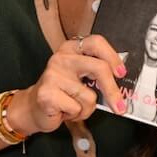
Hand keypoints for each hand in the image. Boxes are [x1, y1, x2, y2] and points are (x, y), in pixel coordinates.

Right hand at [8, 35, 126, 134]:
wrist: (33, 108)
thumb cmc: (63, 92)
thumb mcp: (80, 75)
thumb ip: (97, 71)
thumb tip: (123, 77)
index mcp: (72, 48)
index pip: (96, 42)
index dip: (112, 57)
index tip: (121, 73)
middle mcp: (62, 58)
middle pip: (99, 68)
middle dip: (112, 91)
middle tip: (120, 107)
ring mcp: (53, 75)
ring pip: (89, 96)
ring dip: (87, 108)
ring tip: (74, 105)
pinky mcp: (47, 93)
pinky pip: (77, 108)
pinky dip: (76, 114)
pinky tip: (64, 111)